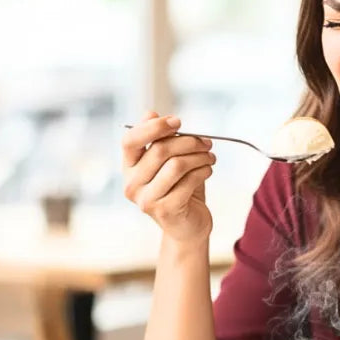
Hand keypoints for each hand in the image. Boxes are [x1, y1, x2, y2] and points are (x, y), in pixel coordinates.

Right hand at [122, 111, 216, 243]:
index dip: (154, 127)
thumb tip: (149, 113)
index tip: (178, 122)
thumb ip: (159, 139)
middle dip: (189, 142)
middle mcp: (131, 184)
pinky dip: (203, 171)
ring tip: (210, 157)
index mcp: (129, 167)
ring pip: (176, 165)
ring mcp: (146, 199)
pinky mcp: (164, 210)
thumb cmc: (179, 188)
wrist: (188, 226)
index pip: (130, 140)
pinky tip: (208, 170)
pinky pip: (188, 181)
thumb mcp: (168, 161)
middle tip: (206, 142)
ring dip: (199, 157)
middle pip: (160, 150)